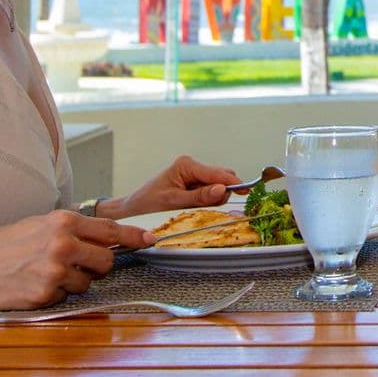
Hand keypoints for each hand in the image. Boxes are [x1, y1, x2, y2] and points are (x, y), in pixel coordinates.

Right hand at [0, 210, 150, 309]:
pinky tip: (33, 286)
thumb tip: (104, 236)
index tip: (151, 241)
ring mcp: (54, 271)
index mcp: (63, 222)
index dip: (134, 237)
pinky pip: (64, 298)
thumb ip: (72, 229)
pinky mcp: (44, 295)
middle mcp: (63, 244)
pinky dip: (54, 295)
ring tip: (44, 274)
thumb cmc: (2, 245)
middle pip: (106, 261)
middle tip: (76, 265)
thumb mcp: (38, 225)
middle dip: (97, 266)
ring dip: (72, 283)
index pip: (111, 230)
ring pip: (86, 283)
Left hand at [110, 155, 244, 217]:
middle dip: (222, 193)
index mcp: (186, 165)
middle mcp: (191, 167)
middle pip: (221, 177)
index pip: (217, 173)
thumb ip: (199, 197)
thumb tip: (222, 190)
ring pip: (217, 186)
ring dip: (213, 199)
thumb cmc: (146, 205)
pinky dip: (208, 202)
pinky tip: (195, 208)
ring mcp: (192, 176)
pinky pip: (209, 192)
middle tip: (211, 209)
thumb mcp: (173, 202)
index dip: (233, 183)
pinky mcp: (192, 185)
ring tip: (195, 209)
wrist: (130, 211)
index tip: (247, 191)